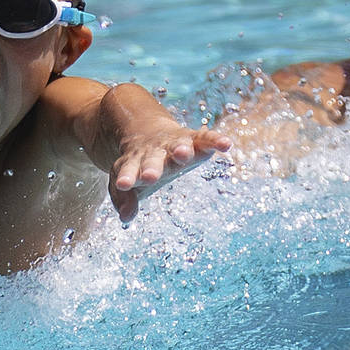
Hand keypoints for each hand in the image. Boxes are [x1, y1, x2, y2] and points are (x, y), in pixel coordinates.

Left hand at [109, 126, 231, 221]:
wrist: (147, 132)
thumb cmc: (138, 165)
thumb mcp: (127, 180)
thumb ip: (123, 199)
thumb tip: (125, 217)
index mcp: (135, 162)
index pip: (129, 170)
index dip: (127, 177)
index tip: (123, 184)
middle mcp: (155, 152)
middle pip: (152, 160)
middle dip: (152, 168)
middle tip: (150, 176)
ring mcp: (174, 144)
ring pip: (177, 145)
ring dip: (180, 149)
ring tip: (183, 154)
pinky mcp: (193, 138)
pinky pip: (205, 138)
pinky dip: (215, 140)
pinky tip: (226, 145)